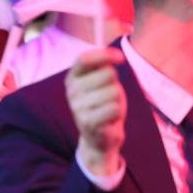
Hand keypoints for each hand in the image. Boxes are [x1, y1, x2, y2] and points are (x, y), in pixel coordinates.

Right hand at [66, 48, 126, 175]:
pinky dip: (117, 113)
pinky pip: (113, 108)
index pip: (84, 59)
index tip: (120, 58)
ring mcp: (77, 107)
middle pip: (107, 74)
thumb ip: (104, 66)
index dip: (104, 55)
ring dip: (118, 101)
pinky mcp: (88, 122)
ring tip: (109, 109)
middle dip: (115, 84)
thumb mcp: (102, 82)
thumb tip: (117, 55)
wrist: (100, 138)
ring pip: (113, 91)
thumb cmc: (103, 105)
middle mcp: (71, 91)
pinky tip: (110, 119)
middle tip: (109, 96)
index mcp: (72, 78)